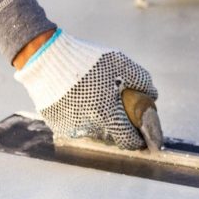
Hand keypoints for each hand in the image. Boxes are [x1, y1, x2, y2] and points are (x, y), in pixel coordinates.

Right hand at [14, 30, 159, 149]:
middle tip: (116, 108)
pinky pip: (76, 125)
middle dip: (118, 126)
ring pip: (93, 132)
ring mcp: (71, 128)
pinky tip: (79, 99)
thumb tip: (152, 96)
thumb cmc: (87, 60)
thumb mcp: (121, 64)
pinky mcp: (56, 124)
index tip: (140, 133)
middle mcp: (89, 127)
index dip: (138, 138)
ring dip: (99, 122)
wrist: (46, 57)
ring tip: (96, 99)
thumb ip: (142, 81)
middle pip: (111, 136)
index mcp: (108, 115)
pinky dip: (81, 117)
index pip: (129, 140)